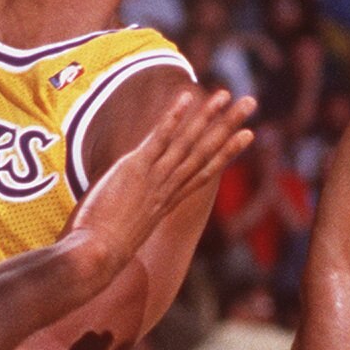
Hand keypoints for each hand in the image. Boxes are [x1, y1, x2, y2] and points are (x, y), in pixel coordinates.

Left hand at [69, 86, 254, 285]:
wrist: (98, 254)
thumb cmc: (107, 246)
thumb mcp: (129, 227)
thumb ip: (136, 212)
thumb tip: (129, 212)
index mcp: (170, 199)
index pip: (206, 171)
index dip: (228, 151)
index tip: (248, 135)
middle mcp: (169, 187)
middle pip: (206, 152)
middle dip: (229, 126)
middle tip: (251, 104)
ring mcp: (155, 177)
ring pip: (188, 142)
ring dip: (208, 115)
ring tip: (226, 94)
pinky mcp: (136, 168)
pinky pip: (159, 138)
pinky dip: (173, 117)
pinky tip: (186, 98)